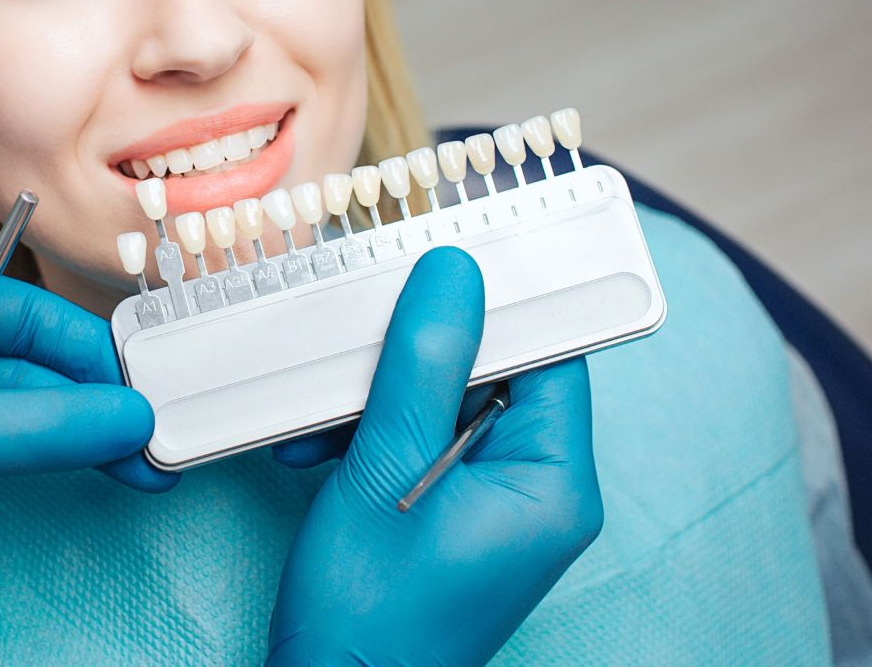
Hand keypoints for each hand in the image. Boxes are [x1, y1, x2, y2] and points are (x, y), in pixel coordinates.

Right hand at [268, 248, 602, 665]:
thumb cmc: (366, 618)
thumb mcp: (385, 473)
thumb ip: (423, 367)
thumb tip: (456, 274)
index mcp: (553, 483)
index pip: (550, 351)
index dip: (500, 299)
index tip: (447, 254)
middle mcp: (542, 493)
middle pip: (495, 372)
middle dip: (415, 354)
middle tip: (356, 339)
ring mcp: (501, 508)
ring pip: (450, 404)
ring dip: (379, 396)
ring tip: (319, 418)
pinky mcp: (459, 519)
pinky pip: (426, 445)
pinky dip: (373, 436)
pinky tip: (319, 448)